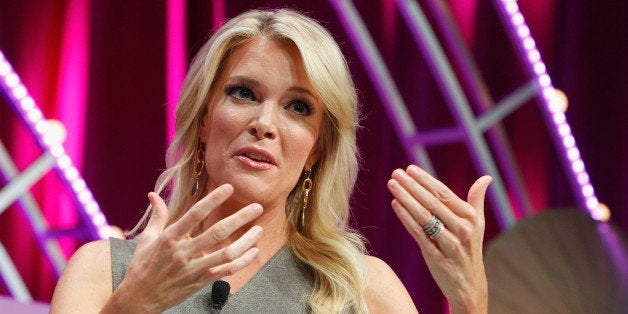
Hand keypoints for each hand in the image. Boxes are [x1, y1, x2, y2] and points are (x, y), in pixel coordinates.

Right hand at [104, 184, 262, 312]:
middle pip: (217, 232)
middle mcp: (183, 253)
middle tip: (257, 207)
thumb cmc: (142, 266)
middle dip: (239, 218)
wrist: (139, 299)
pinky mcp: (200, 281)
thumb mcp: (146, 239)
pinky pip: (226, 271)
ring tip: (259, 229)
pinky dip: (242, 262)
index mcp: (169, 238)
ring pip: (226, 254)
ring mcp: (193, 269)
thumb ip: (156, 216)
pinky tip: (253, 251)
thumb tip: (153, 194)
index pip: (195, 214)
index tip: (229, 188)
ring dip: (246, 241)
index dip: (213, 200)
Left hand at [387, 165, 491, 312]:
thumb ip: (477, 199)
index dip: (426, 180)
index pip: (444, 193)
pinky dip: (405, 218)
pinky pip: (418, 234)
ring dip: (405, 198)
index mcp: (470, 218)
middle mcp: (461, 229)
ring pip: (423, 216)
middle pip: (432, 202)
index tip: (410, 168)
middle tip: (396, 173)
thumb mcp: (477, 224)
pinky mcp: (436, 257)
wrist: (469, 285)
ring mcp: (448, 244)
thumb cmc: (470, 249)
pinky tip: (395, 205)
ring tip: (392, 185)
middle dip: (412, 186)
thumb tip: (486, 177)